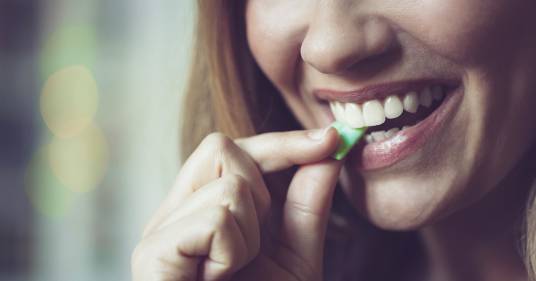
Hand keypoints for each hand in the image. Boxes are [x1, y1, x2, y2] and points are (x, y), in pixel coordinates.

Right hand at [132, 127, 341, 280]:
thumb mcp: (297, 255)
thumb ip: (308, 203)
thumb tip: (330, 152)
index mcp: (200, 209)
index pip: (234, 149)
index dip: (284, 142)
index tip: (332, 139)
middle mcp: (172, 213)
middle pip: (222, 148)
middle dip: (260, 194)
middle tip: (252, 245)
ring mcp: (157, 232)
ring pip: (229, 185)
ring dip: (252, 234)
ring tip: (233, 272)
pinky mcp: (152, 254)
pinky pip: (218, 219)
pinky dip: (235, 252)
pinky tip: (217, 280)